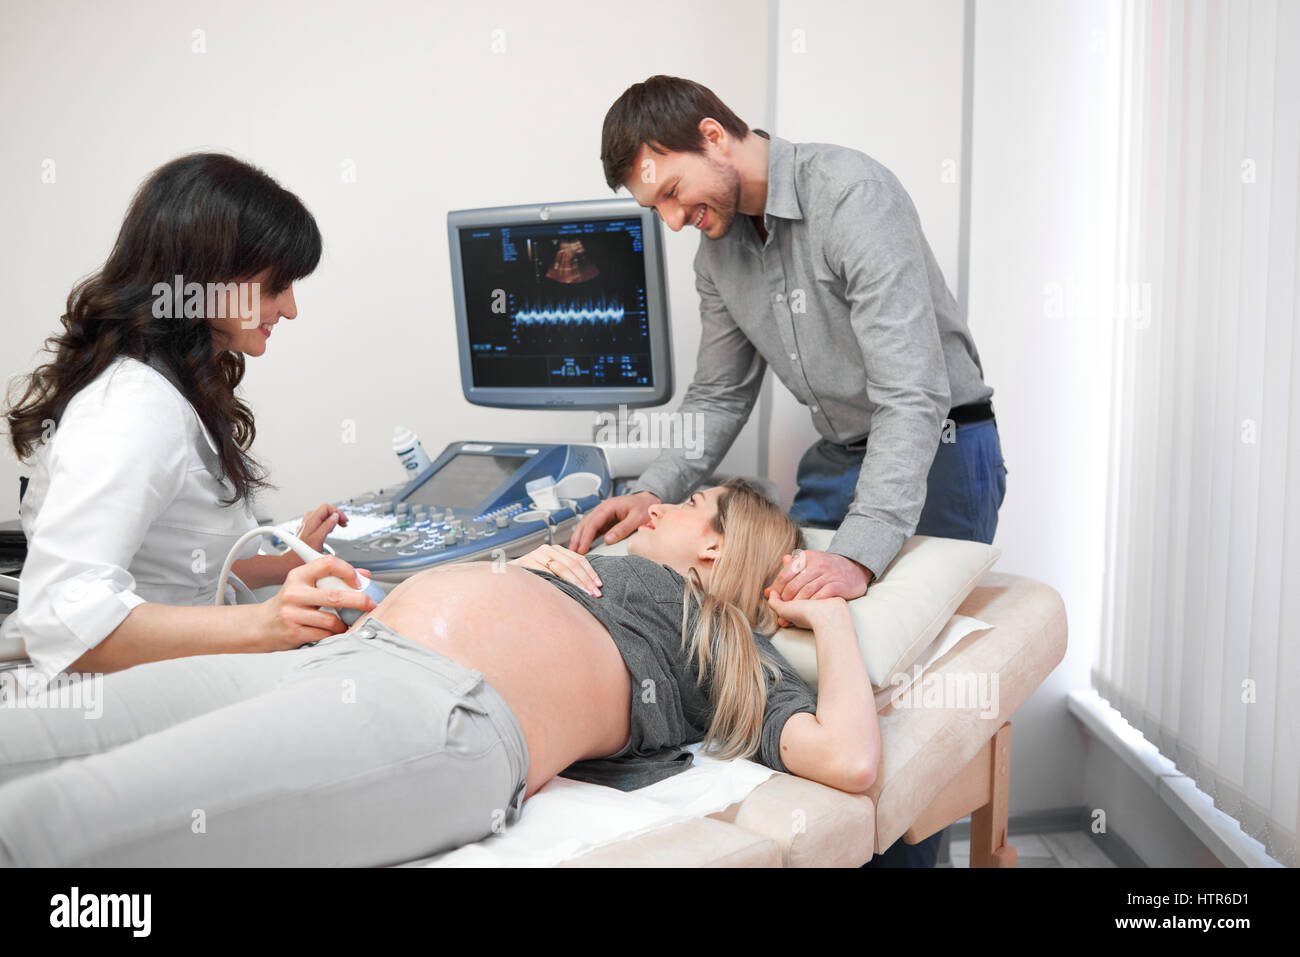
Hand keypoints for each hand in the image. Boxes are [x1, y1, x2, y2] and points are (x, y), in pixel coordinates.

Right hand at [251, 555, 377, 650]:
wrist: (262, 625)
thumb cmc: (288, 604)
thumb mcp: (306, 585)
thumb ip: (333, 578)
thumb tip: (364, 575)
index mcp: (298, 576)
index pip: (328, 564)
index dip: (348, 571)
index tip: (359, 582)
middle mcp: (294, 593)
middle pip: (335, 596)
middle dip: (359, 601)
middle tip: (369, 604)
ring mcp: (292, 614)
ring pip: (331, 620)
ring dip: (344, 624)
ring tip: (345, 623)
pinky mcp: (293, 633)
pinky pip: (324, 635)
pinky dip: (333, 635)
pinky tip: (332, 632)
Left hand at [290, 503, 348, 561]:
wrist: (292, 560)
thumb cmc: (302, 553)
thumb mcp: (318, 539)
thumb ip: (326, 526)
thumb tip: (335, 516)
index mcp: (311, 521)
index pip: (326, 507)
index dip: (337, 512)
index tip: (344, 520)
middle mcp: (308, 520)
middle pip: (325, 510)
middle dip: (336, 515)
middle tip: (344, 523)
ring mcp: (307, 525)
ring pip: (322, 515)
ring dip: (332, 519)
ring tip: (338, 526)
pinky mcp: (307, 530)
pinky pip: (319, 521)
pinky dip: (327, 523)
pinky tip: (329, 530)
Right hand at [509, 544, 601, 596]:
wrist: (504, 576)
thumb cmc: (529, 576)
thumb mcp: (549, 571)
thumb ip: (564, 573)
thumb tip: (587, 585)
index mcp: (555, 550)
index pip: (578, 559)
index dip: (590, 572)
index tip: (599, 585)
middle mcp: (547, 550)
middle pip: (573, 564)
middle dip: (586, 580)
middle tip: (595, 593)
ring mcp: (537, 555)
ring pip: (562, 568)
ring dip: (576, 583)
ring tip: (586, 594)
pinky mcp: (528, 563)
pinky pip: (547, 573)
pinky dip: (559, 582)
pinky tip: (567, 591)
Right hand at [566, 491, 660, 554]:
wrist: (649, 501)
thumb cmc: (644, 507)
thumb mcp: (637, 518)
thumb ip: (623, 528)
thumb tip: (608, 540)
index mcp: (609, 506)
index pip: (592, 522)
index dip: (585, 537)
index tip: (581, 549)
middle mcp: (603, 510)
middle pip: (584, 524)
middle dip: (577, 539)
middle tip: (571, 553)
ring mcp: (603, 515)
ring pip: (586, 527)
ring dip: (579, 539)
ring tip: (574, 552)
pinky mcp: (606, 521)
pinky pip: (593, 530)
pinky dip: (586, 538)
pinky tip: (583, 547)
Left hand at [768, 549, 872, 624]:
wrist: (855, 569)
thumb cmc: (826, 570)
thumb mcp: (808, 564)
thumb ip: (788, 575)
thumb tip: (768, 591)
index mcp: (806, 557)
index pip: (785, 574)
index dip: (776, 588)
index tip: (771, 598)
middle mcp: (817, 563)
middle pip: (794, 584)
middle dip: (785, 600)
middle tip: (779, 611)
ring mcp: (829, 574)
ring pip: (807, 591)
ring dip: (796, 606)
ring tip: (789, 616)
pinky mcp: (840, 584)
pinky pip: (823, 595)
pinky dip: (813, 605)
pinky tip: (808, 612)